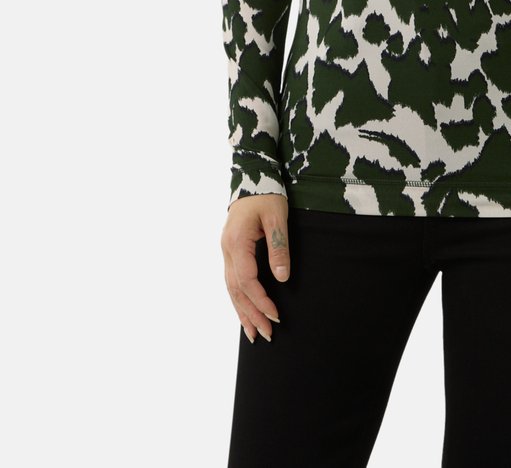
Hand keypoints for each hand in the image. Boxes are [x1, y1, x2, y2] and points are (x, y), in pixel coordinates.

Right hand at [221, 193, 290, 343]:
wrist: (254, 177)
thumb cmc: (267, 195)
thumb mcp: (277, 218)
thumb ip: (279, 247)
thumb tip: (282, 278)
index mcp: (236, 242)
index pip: (247, 280)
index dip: (261, 300)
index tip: (275, 315)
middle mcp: (227, 250)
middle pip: (236, 290)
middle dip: (251, 314)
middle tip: (266, 334)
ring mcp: (226, 251)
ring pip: (231, 288)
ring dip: (242, 311)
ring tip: (253, 334)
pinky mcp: (231, 251)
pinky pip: (232, 280)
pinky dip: (238, 299)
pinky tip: (244, 312)